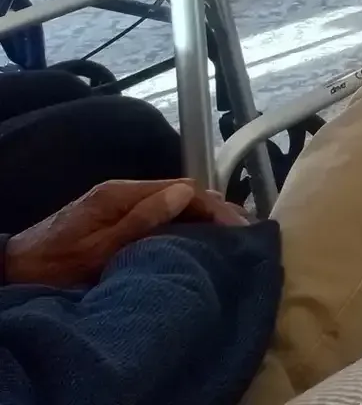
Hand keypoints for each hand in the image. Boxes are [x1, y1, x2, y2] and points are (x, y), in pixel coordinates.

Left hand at [4, 179, 247, 288]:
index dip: (214, 205)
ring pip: (171, 199)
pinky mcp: (113, 213)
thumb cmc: (55, 265)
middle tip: (242, 231)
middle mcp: (123, 190)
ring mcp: (117, 200)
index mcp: (121, 194)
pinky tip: (195, 233)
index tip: (237, 227)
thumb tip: (185, 194)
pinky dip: (183, 218)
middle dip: (214, 207)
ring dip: (201, 213)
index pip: (182, 189)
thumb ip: (140, 221)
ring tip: (227, 233)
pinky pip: (158, 209)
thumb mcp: (98, 249)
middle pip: (180, 190)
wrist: (12, 267)